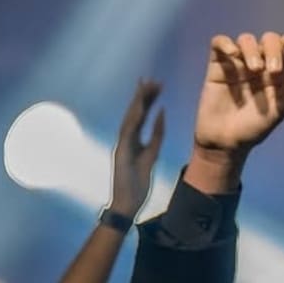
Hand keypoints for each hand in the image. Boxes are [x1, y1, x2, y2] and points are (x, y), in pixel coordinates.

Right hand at [108, 79, 164, 218]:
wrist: (127, 204)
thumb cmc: (138, 183)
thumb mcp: (152, 155)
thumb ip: (156, 136)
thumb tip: (162, 116)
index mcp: (133, 140)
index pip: (141, 116)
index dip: (147, 100)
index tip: (155, 85)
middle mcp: (125, 139)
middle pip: (134, 113)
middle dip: (142, 96)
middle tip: (151, 78)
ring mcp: (121, 145)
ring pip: (130, 118)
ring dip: (138, 102)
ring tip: (146, 87)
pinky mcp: (121, 153)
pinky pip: (128, 133)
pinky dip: (135, 120)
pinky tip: (142, 109)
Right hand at [192, 32, 283, 161]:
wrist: (226, 141)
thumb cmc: (254, 128)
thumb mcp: (279, 110)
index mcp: (277, 74)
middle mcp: (259, 65)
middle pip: (269, 40)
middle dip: (273, 49)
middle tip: (273, 70)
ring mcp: (238, 64)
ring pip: (246, 39)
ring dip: (252, 49)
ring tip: (254, 69)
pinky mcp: (217, 66)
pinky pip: (219, 43)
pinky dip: (226, 43)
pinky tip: (233, 54)